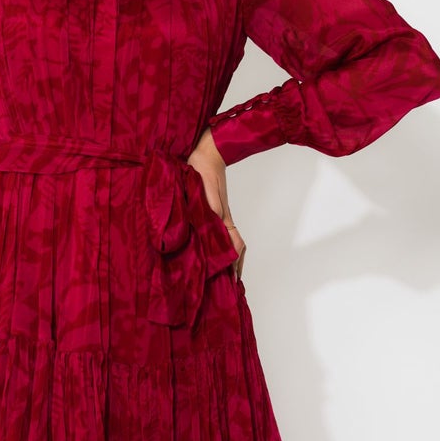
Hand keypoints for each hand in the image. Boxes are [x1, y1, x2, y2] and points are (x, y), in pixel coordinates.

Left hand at [187, 127, 245, 280]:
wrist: (205, 154)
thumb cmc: (203, 171)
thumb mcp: (205, 191)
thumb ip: (210, 208)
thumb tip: (215, 226)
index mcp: (223, 218)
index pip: (234, 247)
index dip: (234, 265)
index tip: (233, 281)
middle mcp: (223, 221)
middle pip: (236, 249)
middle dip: (235, 267)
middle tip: (232, 286)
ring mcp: (219, 217)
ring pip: (229, 242)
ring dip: (230, 259)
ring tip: (226, 275)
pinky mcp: (212, 212)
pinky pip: (220, 234)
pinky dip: (221, 246)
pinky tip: (215, 251)